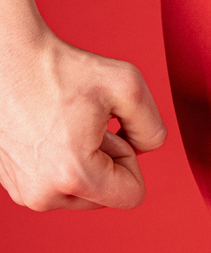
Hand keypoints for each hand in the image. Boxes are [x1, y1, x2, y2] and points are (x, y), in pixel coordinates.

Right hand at [0, 26, 167, 209]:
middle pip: (106, 196)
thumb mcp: (128, 87)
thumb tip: (146, 150)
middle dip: (106, 160)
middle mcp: (42, 194)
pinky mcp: (10, 183)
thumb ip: (153, 130)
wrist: (4, 56)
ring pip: (81, 192)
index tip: (109, 131)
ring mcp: (23, 191)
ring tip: (63, 126)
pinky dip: (59, 160)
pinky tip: (46, 130)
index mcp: (73, 176)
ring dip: (83, 160)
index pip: (133, 195)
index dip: (130, 158)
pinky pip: (55, 183)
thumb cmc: (59, 68)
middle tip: (84, 124)